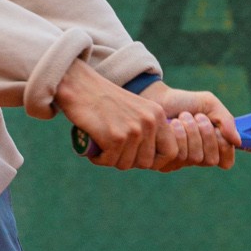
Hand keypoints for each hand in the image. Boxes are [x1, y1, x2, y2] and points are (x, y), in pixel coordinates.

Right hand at [54, 59, 180, 169]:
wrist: (79, 86)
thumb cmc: (103, 101)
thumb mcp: (135, 110)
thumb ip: (146, 129)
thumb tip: (151, 160)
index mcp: (157, 115)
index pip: (171, 152)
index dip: (156, 161)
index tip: (138, 158)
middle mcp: (149, 122)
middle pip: (146, 162)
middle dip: (128, 161)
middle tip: (113, 150)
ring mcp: (133, 130)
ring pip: (126, 164)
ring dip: (111, 160)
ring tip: (101, 146)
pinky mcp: (116, 137)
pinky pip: (109, 161)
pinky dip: (98, 158)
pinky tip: (93, 147)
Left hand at [141, 82, 239, 171]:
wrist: (157, 98)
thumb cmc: (184, 102)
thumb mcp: (209, 105)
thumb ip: (226, 120)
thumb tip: (238, 142)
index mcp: (211, 147)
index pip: (226, 162)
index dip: (224, 147)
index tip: (218, 128)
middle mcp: (197, 158)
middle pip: (210, 159)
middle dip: (205, 134)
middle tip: (196, 116)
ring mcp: (180, 162)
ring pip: (194, 157)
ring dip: (190, 131)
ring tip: (182, 117)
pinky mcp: (163, 162)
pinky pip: (177, 156)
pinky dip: (177, 135)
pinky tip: (171, 124)